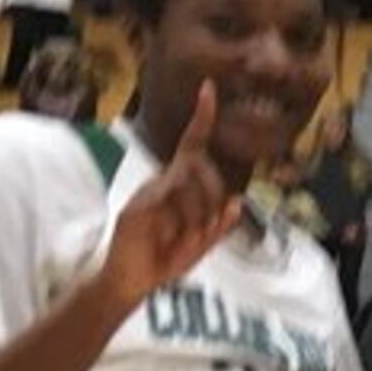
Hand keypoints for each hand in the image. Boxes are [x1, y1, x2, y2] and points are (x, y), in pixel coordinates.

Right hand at [96, 81, 241, 308]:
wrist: (133, 281)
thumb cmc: (165, 260)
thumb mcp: (202, 245)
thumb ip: (220, 226)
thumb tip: (238, 202)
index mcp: (181, 187)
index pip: (193, 146)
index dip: (202, 118)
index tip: (209, 89)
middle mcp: (164, 182)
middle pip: (200, 167)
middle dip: (212, 199)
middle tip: (203, 232)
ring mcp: (149, 191)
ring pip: (188, 182)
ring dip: (199, 215)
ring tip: (186, 239)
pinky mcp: (138, 204)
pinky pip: (170, 197)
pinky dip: (182, 219)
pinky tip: (173, 236)